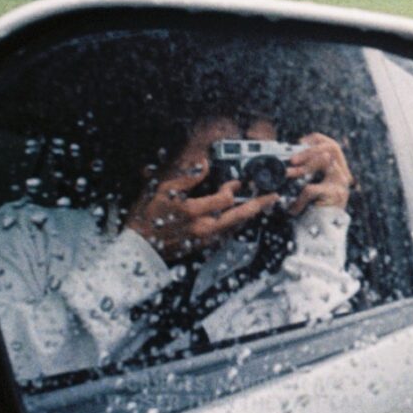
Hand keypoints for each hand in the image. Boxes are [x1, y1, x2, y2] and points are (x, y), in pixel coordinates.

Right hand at [125, 174, 277, 264]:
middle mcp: (203, 228)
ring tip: (263, 205)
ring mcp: (205, 239)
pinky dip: (237, 225)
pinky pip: (227, 235)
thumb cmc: (147, 218)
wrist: (139, 248)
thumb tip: (204, 164)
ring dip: (250, 215)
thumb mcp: (162, 191)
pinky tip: (242, 218)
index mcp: (193, 212)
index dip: (233, 188)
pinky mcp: (204, 246)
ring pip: (236, 227)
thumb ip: (186, 177)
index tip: (236, 182)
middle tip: (273, 197)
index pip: (224, 199)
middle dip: (258, 205)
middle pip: (238, 216)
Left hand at [288, 133, 354, 214]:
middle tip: (291, 160)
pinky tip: (293, 209)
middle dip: (308, 150)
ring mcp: (341, 184)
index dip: (317, 140)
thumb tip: (287, 161)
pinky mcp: (336, 195)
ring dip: (302, 168)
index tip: (300, 142)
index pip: (332, 145)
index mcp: (337, 171)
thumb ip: (304, 175)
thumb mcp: (307, 189)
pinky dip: (299, 198)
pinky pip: (312, 188)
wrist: (321, 237)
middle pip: (332, 148)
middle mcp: (343, 175)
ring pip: (324, 161)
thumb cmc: (311, 213)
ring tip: (287, 175)